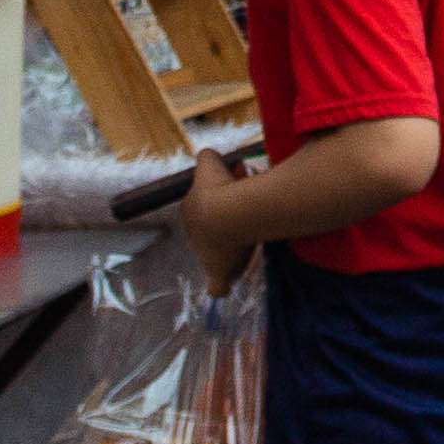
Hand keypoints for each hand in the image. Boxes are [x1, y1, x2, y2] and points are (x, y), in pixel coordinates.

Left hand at [180, 146, 262, 286]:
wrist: (227, 215)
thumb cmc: (218, 190)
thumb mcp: (210, 164)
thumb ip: (207, 158)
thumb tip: (209, 156)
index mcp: (190, 210)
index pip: (204, 206)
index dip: (222, 195)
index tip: (239, 186)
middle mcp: (194, 235)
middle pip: (213, 228)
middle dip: (228, 218)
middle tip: (249, 208)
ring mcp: (206, 256)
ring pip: (221, 250)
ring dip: (234, 244)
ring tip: (254, 234)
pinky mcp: (218, 272)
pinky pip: (217, 284)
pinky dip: (220, 285)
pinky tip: (223, 287)